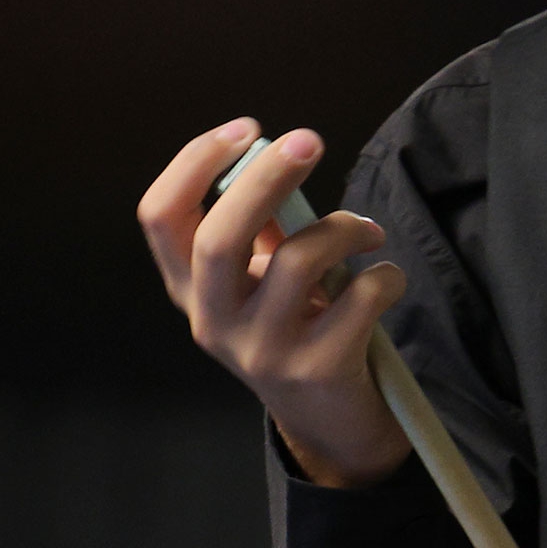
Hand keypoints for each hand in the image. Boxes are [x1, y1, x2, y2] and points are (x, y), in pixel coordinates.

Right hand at [139, 117, 413, 486]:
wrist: (331, 418)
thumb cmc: (300, 323)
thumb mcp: (264, 277)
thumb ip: (263, 223)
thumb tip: (278, 152)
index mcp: (191, 289)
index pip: (160, 216)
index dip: (195, 162)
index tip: (247, 129)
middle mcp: (213, 322)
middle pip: (220, 236)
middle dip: (267, 177)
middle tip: (311, 140)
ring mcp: (261, 351)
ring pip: (299, 258)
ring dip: (347, 227)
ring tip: (370, 233)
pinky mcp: (316, 369)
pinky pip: (360, 294)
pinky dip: (386, 275)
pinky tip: (386, 282)